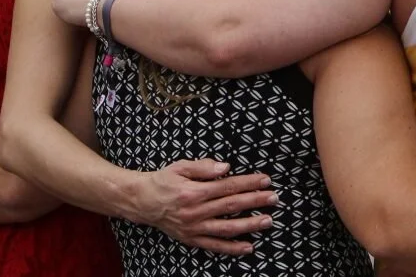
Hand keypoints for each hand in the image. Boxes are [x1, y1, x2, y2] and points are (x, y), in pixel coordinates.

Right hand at [128, 159, 279, 255]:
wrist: (141, 202)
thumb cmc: (163, 181)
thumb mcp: (180, 167)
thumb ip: (203, 166)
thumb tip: (225, 167)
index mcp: (194, 192)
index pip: (228, 187)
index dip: (249, 183)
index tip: (266, 180)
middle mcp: (195, 212)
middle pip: (231, 206)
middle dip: (255, 201)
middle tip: (275, 198)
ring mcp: (193, 228)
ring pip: (226, 228)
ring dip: (250, 225)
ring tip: (268, 221)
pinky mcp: (191, 239)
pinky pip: (214, 246)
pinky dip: (232, 248)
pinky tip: (249, 247)